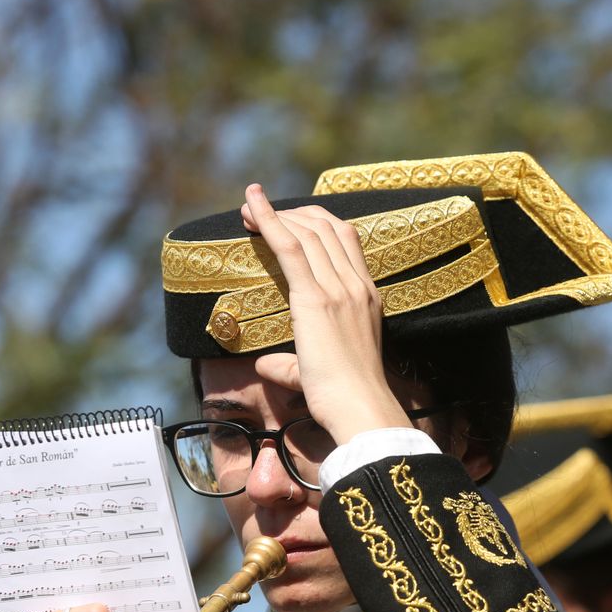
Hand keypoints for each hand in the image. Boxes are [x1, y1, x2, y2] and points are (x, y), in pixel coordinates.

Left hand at [240, 183, 411, 442]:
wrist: (358, 406)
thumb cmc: (343, 398)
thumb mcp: (319, 370)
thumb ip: (291, 363)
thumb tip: (265, 365)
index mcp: (366, 296)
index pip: (344, 239)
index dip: (314, 220)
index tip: (289, 217)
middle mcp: (355, 285)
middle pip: (324, 227)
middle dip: (289, 213)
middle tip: (256, 210)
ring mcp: (339, 289)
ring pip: (306, 232)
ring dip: (275, 215)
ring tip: (246, 208)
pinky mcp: (315, 298)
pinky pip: (290, 247)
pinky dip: (269, 221)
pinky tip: (250, 206)